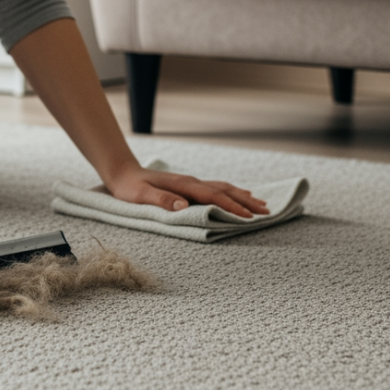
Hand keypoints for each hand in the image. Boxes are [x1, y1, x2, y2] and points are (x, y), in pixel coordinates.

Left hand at [103, 162, 269, 217]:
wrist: (122, 172)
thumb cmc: (129, 187)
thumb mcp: (140, 196)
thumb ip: (161, 200)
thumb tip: (183, 206)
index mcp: (183, 186)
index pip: (213, 197)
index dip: (231, 207)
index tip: (248, 217)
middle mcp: (191, 182)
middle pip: (225, 190)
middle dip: (246, 202)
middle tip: (266, 212)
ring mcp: (191, 182)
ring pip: (223, 188)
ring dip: (243, 196)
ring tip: (261, 204)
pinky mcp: (189, 185)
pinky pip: (216, 188)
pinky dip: (231, 192)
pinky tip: (239, 194)